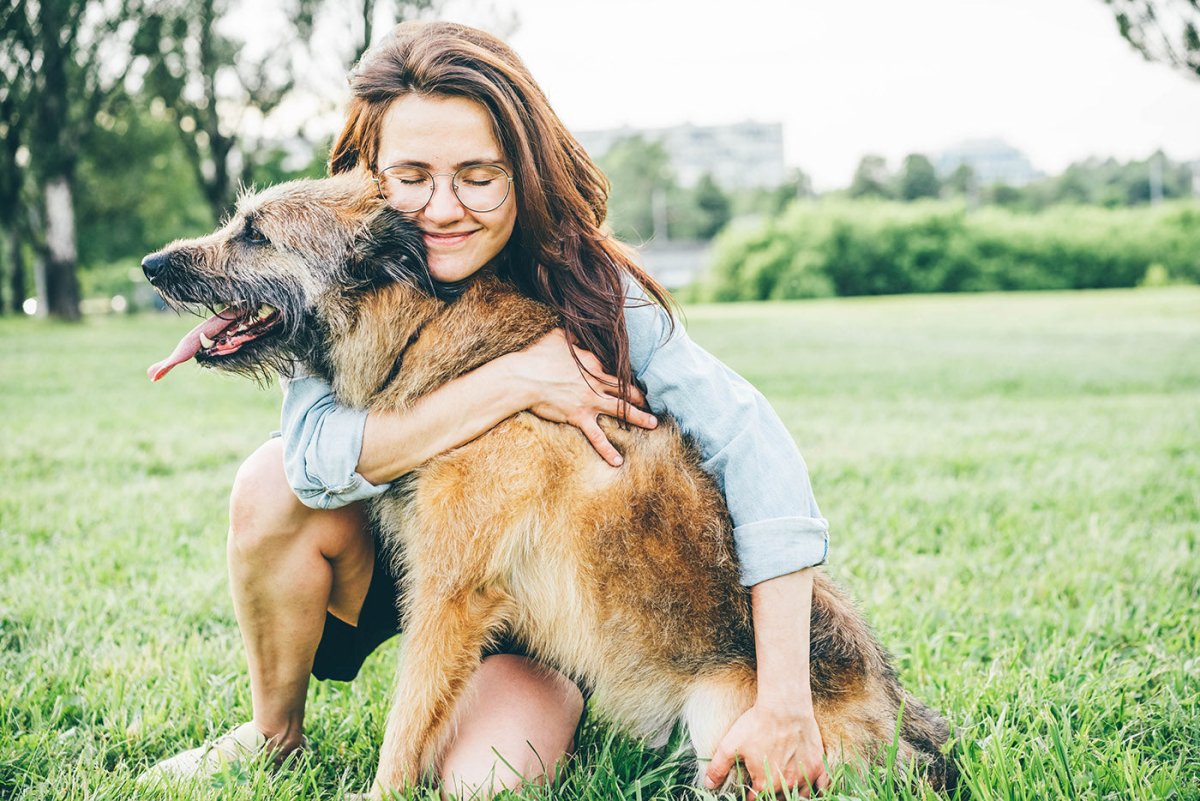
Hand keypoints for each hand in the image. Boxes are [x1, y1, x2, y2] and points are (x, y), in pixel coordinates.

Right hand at [509, 329, 656, 466]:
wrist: (524, 378)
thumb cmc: (538, 356)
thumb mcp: (558, 337)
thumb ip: (573, 337)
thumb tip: (578, 332)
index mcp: (593, 364)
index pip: (616, 371)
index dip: (626, 377)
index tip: (634, 382)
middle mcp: (596, 383)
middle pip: (625, 390)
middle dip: (640, 397)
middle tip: (650, 402)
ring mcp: (590, 401)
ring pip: (620, 410)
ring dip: (639, 418)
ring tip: (653, 424)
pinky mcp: (579, 417)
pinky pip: (597, 437)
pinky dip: (608, 449)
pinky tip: (619, 461)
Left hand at [704, 704, 829, 797]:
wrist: (784, 707)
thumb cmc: (756, 724)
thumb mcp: (730, 745)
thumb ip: (718, 767)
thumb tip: (708, 785)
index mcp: (764, 784)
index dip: (750, 797)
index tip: (749, 792)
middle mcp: (786, 785)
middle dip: (770, 797)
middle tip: (766, 787)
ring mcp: (804, 777)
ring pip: (800, 798)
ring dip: (791, 795)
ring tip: (784, 788)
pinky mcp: (817, 766)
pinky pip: (822, 788)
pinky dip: (817, 792)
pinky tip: (809, 789)